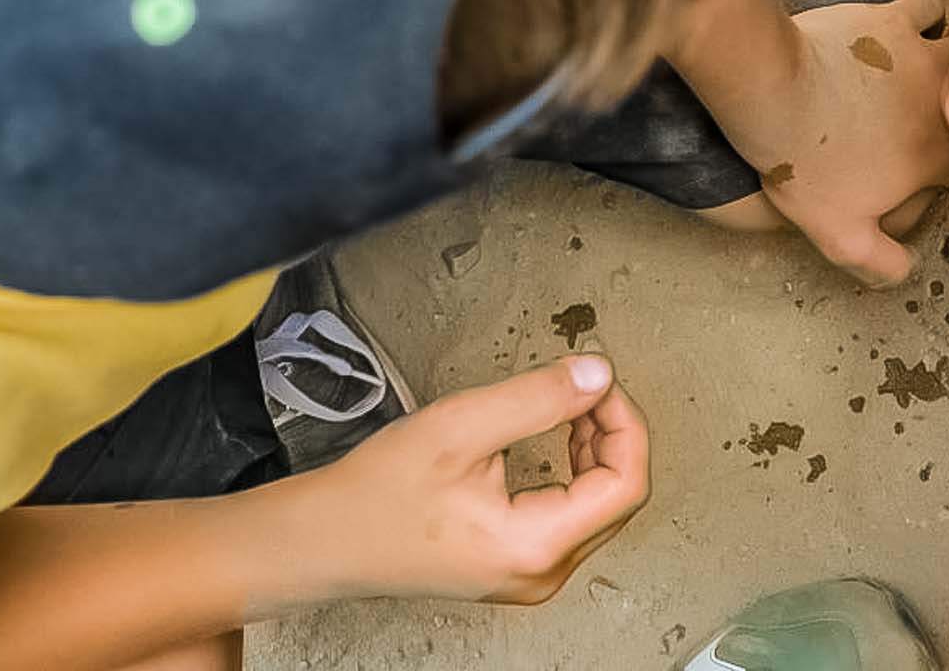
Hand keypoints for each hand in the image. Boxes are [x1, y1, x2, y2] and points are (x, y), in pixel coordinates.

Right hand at [314, 355, 648, 604]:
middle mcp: (540, 573)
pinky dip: (573, 469)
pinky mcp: (515, 564)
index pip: (626, 483)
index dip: (624, 422)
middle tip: (586, 385)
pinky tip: (558, 435)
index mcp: (534, 548)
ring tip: (571, 404)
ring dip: (594, 447)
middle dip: (611, 430)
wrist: (322, 541)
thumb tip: (598, 374)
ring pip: (598, 505)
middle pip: (618, 495)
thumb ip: (538, 398)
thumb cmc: (375, 495)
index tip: (600, 382)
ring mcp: (529, 574)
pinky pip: (571, 515)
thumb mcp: (460, 426)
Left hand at [746, 0, 948, 286]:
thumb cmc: (808, 165)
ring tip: (946, 73)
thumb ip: (882, 262)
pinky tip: (916, 28)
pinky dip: (928, 19)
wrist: (775, 94)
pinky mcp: (896, 22)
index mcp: (945, 157)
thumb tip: (906, 272)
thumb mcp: (839, 236)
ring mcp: (926, 58)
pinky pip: (930, 10)